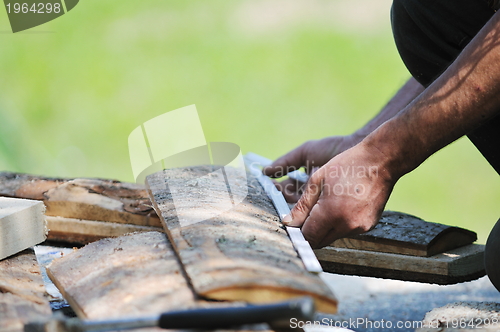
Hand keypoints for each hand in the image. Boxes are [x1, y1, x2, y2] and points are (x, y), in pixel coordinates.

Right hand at [263, 135, 359, 201]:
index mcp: (305, 182)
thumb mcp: (306, 152)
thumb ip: (285, 162)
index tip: (270, 186)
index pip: (286, 191)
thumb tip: (264, 170)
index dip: (277, 190)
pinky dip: (312, 210)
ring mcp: (323, 202)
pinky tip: (308, 205)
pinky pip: (320, 213)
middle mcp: (313, 194)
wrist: (360, 151)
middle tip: (278, 194)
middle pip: (293, 202)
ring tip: (291, 197)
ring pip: (305, 209)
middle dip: (284, 199)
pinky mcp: (334, 210)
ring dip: (296, 206)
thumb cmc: (333, 149)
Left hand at [282, 142, 396, 247]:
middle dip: (310, 231)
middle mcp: (347, 225)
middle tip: (305, 215)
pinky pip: (347, 230)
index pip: (307, 236)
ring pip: (333, 236)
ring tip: (326, 204)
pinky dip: (340, 223)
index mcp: (331, 213)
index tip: (293, 223)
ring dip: (325, 227)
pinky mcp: (369, 226)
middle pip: (319, 241)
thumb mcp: (317, 180)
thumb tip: (288, 222)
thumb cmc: (348, 165)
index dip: (297, 231)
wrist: (381, 161)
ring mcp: (360, 227)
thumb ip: (302, 205)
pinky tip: (342, 204)